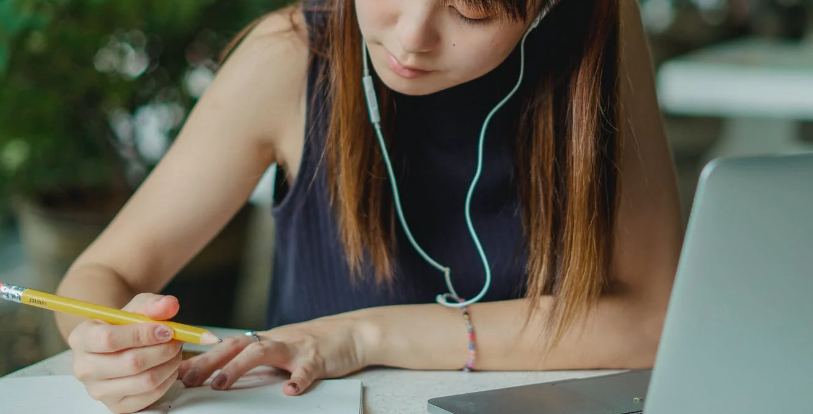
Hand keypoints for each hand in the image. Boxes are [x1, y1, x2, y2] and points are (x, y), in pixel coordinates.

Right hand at [68, 294, 183, 413]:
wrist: (119, 346)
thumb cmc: (126, 325)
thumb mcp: (137, 307)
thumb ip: (153, 304)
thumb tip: (170, 305)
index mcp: (81, 338)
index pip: (109, 339)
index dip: (143, 334)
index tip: (167, 329)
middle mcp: (83, 368)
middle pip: (131, 363)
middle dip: (163, 350)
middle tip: (177, 340)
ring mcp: (98, 390)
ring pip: (145, 381)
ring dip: (169, 364)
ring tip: (175, 352)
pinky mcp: (116, 406)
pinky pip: (150, 395)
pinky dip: (168, 379)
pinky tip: (169, 366)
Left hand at [178, 313, 374, 394]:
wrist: (354, 332)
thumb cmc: (317, 344)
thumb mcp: (285, 348)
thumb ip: (260, 357)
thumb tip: (226, 371)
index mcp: (267, 340)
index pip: (229, 345)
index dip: (204, 357)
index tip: (179, 372)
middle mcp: (278, 340)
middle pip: (237, 345)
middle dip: (210, 362)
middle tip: (188, 379)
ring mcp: (297, 348)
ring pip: (264, 352)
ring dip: (239, 367)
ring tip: (221, 383)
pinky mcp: (319, 358)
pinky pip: (307, 370)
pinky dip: (298, 380)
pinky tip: (290, 391)